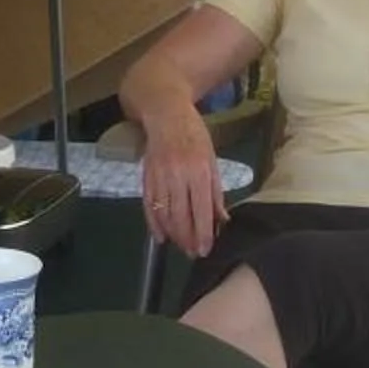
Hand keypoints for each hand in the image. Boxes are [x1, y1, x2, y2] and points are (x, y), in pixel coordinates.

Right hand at [140, 127, 227, 258]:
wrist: (165, 114)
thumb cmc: (195, 136)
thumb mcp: (212, 160)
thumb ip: (216, 192)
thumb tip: (222, 220)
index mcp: (199, 170)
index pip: (202, 209)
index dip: (203, 233)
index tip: (205, 250)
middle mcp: (178, 175)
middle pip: (181, 216)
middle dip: (187, 239)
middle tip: (193, 253)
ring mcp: (159, 176)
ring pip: (164, 214)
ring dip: (172, 235)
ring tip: (181, 246)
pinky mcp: (146, 177)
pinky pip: (148, 206)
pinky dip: (153, 224)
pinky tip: (161, 236)